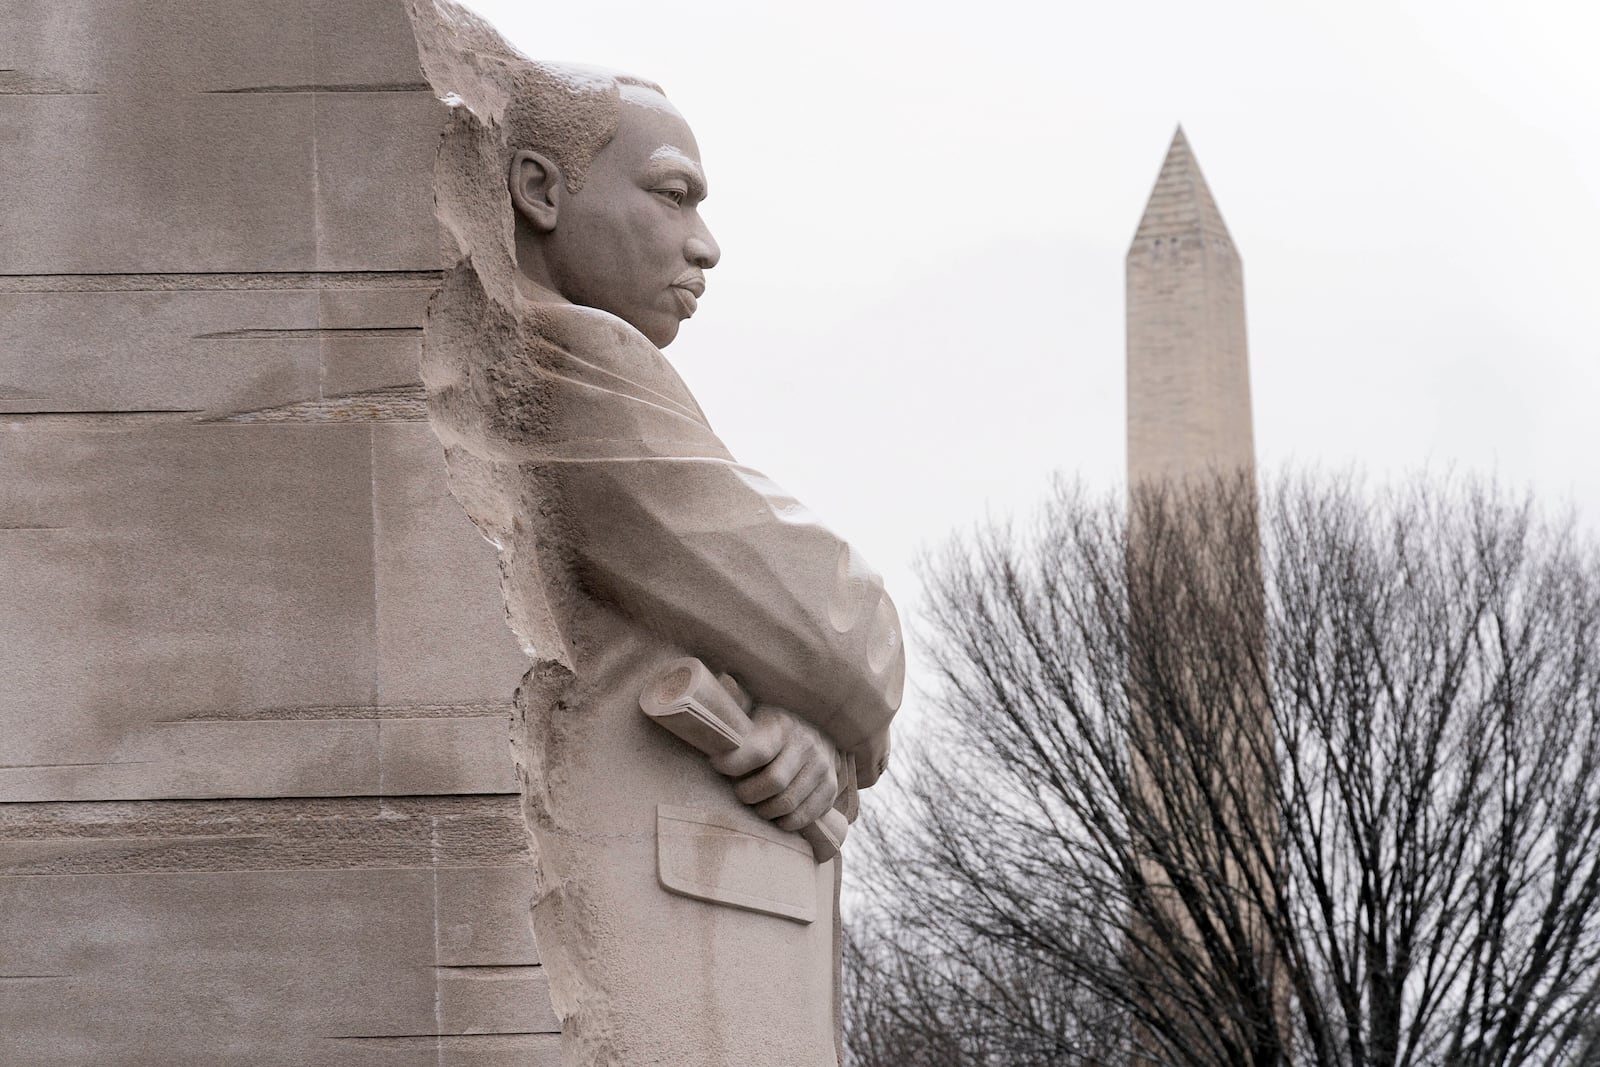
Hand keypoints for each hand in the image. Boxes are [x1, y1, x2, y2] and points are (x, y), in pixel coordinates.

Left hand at [709, 706, 839, 831]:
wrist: (814, 726)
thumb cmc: (769, 725)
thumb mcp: (751, 714)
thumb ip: (730, 723)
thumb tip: (696, 727)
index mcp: (782, 724)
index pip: (756, 752)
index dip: (730, 765)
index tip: (716, 765)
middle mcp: (807, 743)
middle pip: (773, 783)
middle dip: (747, 793)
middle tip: (738, 791)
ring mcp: (822, 766)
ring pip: (787, 803)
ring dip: (764, 810)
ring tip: (756, 802)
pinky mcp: (831, 787)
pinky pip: (805, 816)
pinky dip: (785, 822)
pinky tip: (775, 814)